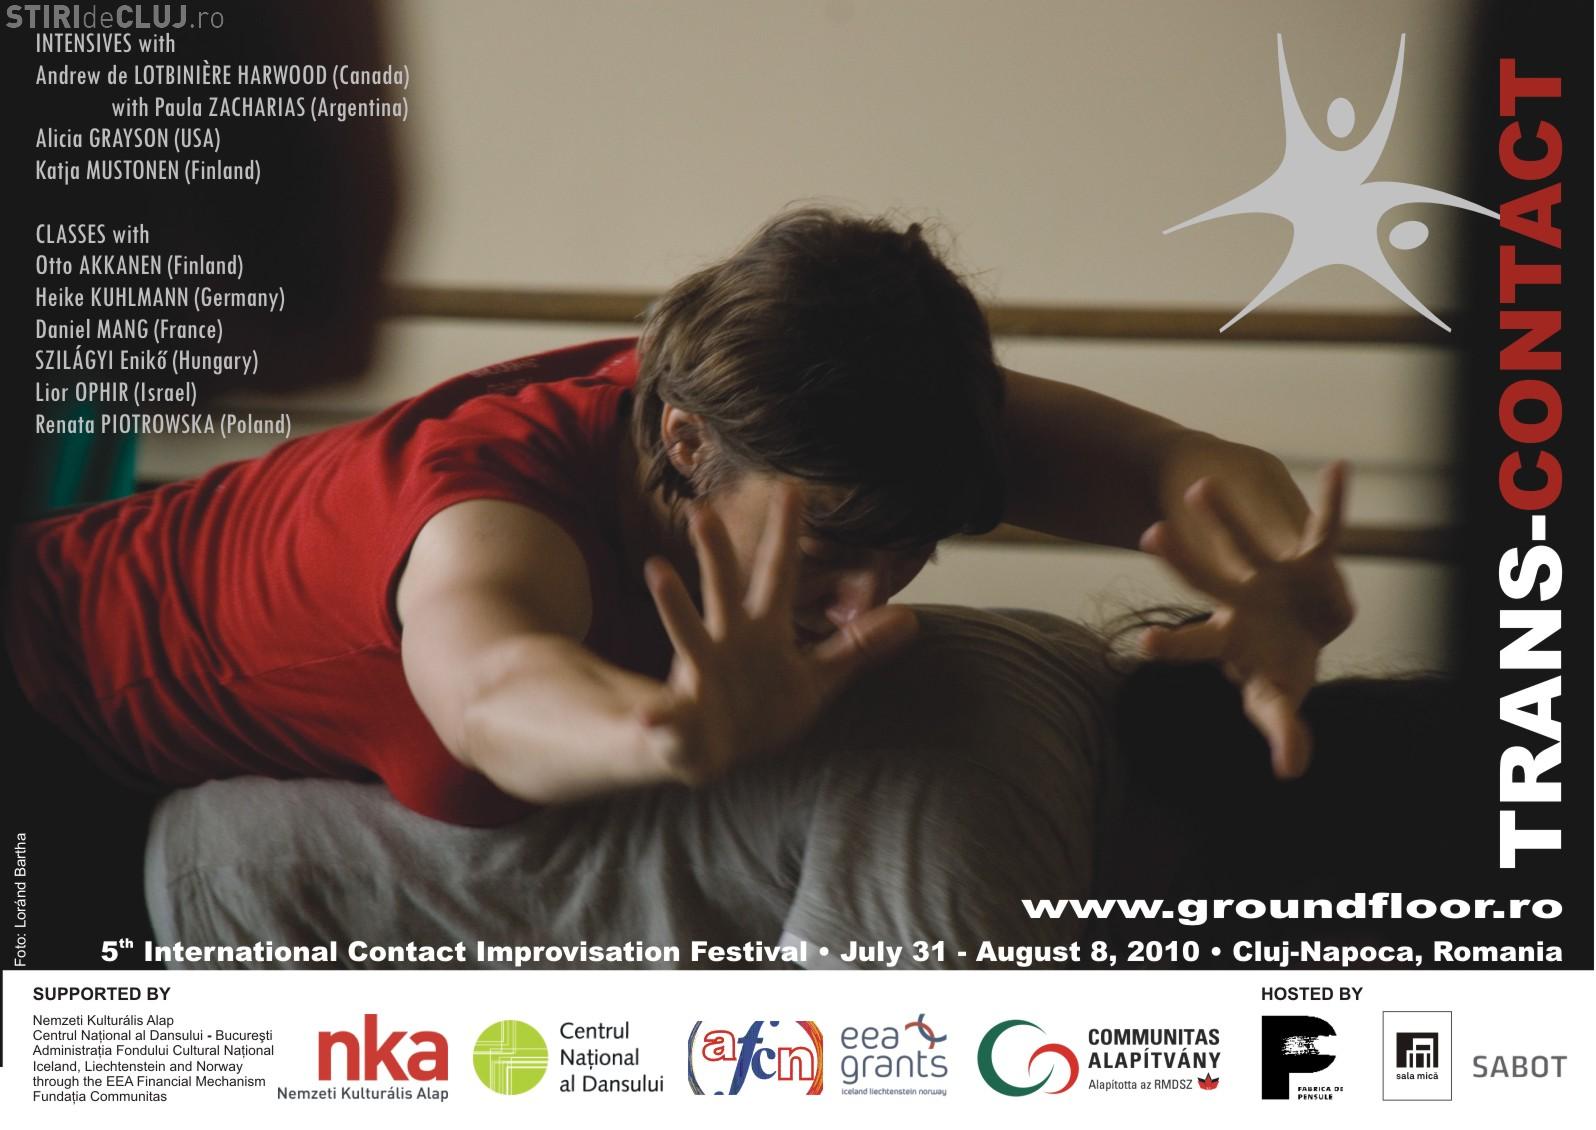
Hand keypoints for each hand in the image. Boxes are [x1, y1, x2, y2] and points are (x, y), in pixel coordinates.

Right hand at [639, 485, 917, 783]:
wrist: (718, 751)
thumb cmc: (764, 706)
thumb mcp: (818, 678)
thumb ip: (857, 646)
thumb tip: (910, 619)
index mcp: (764, 630)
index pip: (779, 574)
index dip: (786, 535)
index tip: (792, 489)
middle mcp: (728, 640)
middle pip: (724, 588)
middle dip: (716, 552)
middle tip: (704, 510)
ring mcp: (701, 672)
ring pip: (687, 632)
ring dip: (673, 603)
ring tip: (656, 570)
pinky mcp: (682, 714)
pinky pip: (665, 714)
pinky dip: (655, 715)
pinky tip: (645, 716)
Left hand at [1138, 462, 1353, 778]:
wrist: (1298, 632)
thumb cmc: (1276, 670)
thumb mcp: (1276, 703)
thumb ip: (1282, 730)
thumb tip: (1291, 771)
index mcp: (1228, 639)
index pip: (1195, 643)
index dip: (1174, 644)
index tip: (1143, 639)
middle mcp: (1239, 599)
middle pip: (1205, 579)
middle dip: (1180, 560)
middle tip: (1150, 533)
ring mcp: (1269, 575)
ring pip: (1245, 542)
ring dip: (1225, 515)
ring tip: (1200, 483)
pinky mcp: (1308, 560)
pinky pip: (1327, 528)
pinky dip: (1336, 502)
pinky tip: (1345, 467)